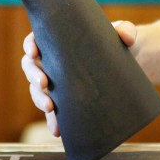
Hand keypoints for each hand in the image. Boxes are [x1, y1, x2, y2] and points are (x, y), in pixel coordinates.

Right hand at [21, 20, 137, 136]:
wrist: (129, 63)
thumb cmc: (118, 42)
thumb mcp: (123, 32)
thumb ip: (126, 30)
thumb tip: (128, 37)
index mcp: (59, 40)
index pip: (36, 40)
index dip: (30, 45)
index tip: (33, 52)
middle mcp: (53, 61)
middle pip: (31, 67)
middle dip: (33, 76)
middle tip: (44, 84)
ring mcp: (57, 82)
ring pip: (37, 90)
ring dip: (39, 99)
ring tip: (50, 108)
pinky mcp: (66, 99)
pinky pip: (53, 111)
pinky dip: (52, 120)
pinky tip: (57, 129)